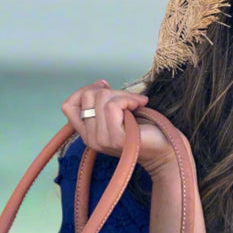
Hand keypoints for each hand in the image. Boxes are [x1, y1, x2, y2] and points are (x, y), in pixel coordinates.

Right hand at [61, 79, 179, 178]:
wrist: (164, 148)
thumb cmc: (143, 129)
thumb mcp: (117, 113)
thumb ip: (103, 102)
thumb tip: (100, 84)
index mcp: (88, 133)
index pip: (68, 106)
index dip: (84, 91)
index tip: (105, 88)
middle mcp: (90, 139)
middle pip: (87, 96)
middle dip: (110, 90)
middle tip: (128, 99)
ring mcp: (101, 140)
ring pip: (101, 99)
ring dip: (123, 95)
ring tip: (137, 103)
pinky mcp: (115, 138)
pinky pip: (113, 106)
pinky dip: (128, 99)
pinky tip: (140, 105)